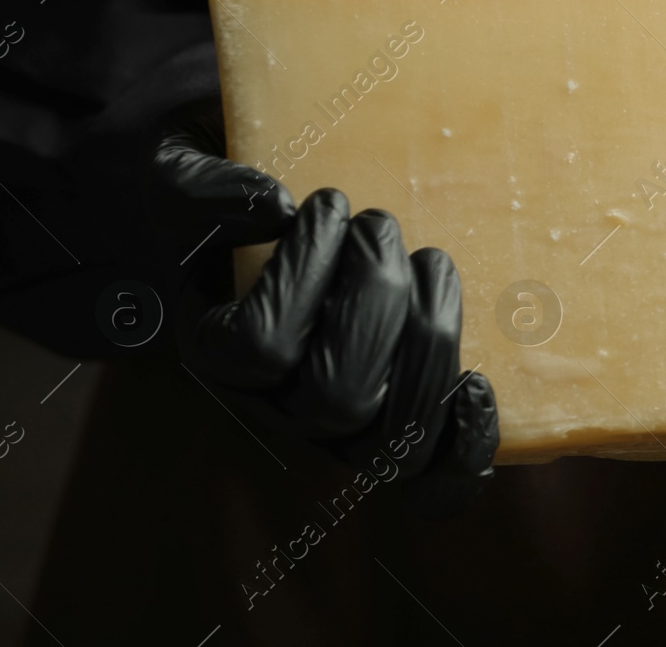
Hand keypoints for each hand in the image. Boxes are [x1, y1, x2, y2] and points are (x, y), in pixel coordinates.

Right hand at [152, 98, 497, 505]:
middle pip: (336, 398)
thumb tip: (269, 205)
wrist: (254, 244)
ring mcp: (343, 430)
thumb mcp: (188, 183)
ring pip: (392, 440)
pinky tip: (477, 385)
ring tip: (429, 260)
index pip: (257, 348)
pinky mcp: (401, 430)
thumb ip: (205, 192)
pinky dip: (465, 446)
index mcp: (219, 354)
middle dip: (375, 298)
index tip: (319, 201)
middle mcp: (279, 406)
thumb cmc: (224, 210)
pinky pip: (435, 481)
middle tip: (378, 226)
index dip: (301, 275)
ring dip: (429, 343)